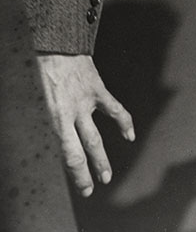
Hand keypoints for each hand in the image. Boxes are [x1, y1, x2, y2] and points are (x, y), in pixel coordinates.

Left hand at [37, 53, 134, 196]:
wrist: (55, 43)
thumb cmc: (37, 70)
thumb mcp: (30, 100)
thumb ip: (39, 120)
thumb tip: (42, 140)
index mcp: (52, 118)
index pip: (67, 155)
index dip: (76, 174)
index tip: (80, 189)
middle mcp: (70, 114)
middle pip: (81, 151)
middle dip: (86, 174)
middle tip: (91, 189)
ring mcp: (86, 102)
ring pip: (96, 137)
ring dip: (102, 158)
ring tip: (106, 177)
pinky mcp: (97, 90)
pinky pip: (114, 109)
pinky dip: (124, 123)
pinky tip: (129, 136)